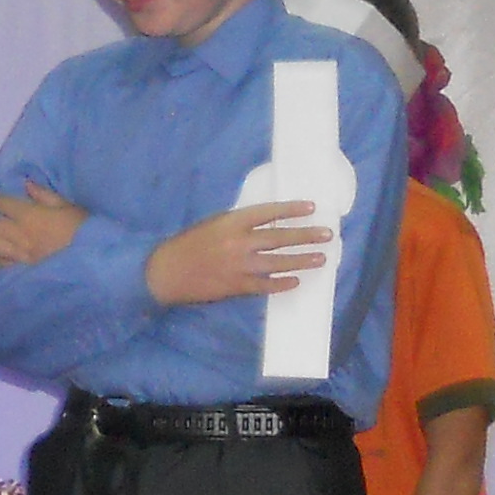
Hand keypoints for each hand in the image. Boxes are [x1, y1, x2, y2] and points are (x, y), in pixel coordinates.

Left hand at [0, 180, 85, 268]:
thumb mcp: (72, 208)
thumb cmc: (89, 234)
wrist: (97, 267)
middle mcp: (22, 237)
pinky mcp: (25, 274)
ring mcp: (21, 258)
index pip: (6, 205)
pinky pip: (1, 265)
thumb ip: (47, 197)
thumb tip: (27, 185)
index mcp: (33, 217)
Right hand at [145, 201, 330, 307]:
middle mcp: (238, 243)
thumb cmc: (189, 244)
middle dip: (305, 236)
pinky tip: (295, 281)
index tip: (311, 207)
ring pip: (277, 262)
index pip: (268, 213)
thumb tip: (268, 224)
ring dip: (301, 260)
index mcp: (231, 222)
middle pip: (279, 238)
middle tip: (327, 234)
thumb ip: (239, 225)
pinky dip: (281, 283)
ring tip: (320, 258)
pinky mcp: (235, 286)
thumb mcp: (213, 224)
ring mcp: (238, 266)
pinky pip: (264, 285)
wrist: (167, 272)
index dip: (291, 209)